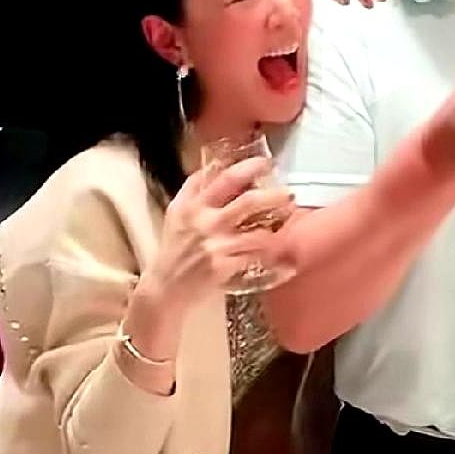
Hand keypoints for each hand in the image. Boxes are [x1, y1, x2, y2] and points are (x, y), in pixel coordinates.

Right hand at [152, 159, 296, 305]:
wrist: (165, 290)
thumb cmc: (173, 250)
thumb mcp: (176, 213)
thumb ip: (194, 188)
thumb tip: (215, 164)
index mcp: (193, 205)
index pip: (224, 178)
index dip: (249, 167)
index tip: (266, 163)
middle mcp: (204, 222)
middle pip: (248, 202)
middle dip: (274, 196)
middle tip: (288, 194)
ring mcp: (215, 246)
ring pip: (257, 232)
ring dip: (276, 228)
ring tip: (287, 223)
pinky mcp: (223, 268)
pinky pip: (255, 258)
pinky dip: (272, 257)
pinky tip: (285, 257)